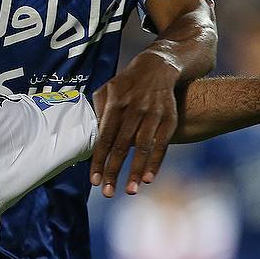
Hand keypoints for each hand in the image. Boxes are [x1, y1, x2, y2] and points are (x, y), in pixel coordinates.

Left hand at [90, 51, 180, 197]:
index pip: (105, 136)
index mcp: (115, 102)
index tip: (93, 180)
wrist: (159, 66)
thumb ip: (98, 109)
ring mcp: (153, 113)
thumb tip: (90, 132)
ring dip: (135, 170)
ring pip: (143, 146)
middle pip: (122, 145)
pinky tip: (147, 178)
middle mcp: (134, 108)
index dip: (99, 159)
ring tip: (129, 191)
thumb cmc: (127, 82)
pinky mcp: (169, 118)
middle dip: (113, 170)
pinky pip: (162, 144)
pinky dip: (156, 162)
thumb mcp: (108, 88)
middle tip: (107, 192)